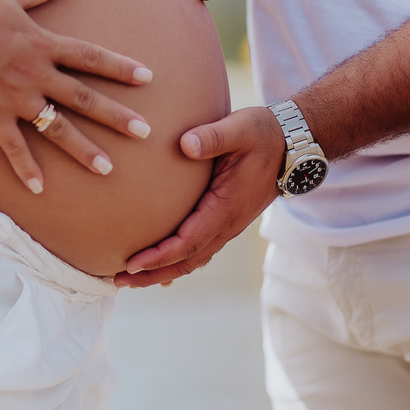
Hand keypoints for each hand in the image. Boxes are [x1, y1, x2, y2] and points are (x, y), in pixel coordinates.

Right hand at [0, 0, 152, 193]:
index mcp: (42, 43)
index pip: (91, 57)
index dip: (120, 67)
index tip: (148, 78)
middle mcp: (36, 74)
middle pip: (85, 98)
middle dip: (117, 116)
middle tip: (145, 132)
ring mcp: (15, 98)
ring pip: (57, 128)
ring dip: (84, 149)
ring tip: (107, 168)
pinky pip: (13, 147)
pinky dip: (26, 169)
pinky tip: (39, 190)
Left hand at [114, 106, 284, 287]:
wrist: (292, 145)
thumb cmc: (263, 134)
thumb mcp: (240, 128)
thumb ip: (213, 136)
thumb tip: (185, 145)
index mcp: (226, 207)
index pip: (189, 241)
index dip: (160, 256)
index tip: (132, 263)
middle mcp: (228, 224)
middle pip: (188, 261)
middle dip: (153, 273)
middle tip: (118, 281)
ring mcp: (228, 225)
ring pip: (194, 259)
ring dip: (163, 271)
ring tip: (131, 278)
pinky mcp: (226, 220)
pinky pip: (200, 248)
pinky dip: (178, 261)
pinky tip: (161, 266)